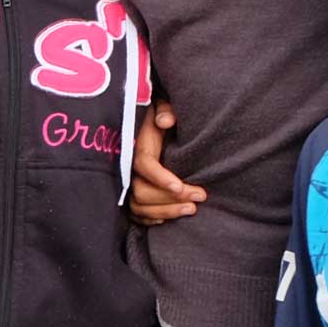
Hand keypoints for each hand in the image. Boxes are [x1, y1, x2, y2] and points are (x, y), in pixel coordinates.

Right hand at [129, 103, 204, 227]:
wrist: (146, 125)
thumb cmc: (159, 116)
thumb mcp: (162, 106)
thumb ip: (165, 110)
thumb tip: (167, 120)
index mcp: (137, 146)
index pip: (143, 164)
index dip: (159, 177)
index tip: (180, 185)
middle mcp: (129, 167)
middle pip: (141, 191)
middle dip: (170, 198)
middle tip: (199, 196)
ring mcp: (128, 183)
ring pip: (139, 206)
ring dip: (166, 212)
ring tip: (192, 209)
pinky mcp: (130, 194)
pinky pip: (135, 214)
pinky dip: (150, 220)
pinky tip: (169, 219)